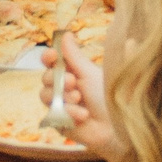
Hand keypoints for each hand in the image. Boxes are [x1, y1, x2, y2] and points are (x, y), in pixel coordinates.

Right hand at [40, 33, 122, 161]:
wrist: (117, 127)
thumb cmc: (108, 98)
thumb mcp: (91, 74)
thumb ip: (75, 56)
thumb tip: (66, 34)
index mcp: (72, 72)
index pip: (51, 61)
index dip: (48, 57)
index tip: (52, 55)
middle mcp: (63, 87)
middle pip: (45, 77)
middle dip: (57, 78)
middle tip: (73, 82)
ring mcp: (59, 105)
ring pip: (44, 94)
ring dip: (63, 96)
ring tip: (80, 99)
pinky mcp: (57, 121)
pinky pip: (51, 113)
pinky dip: (67, 112)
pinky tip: (83, 115)